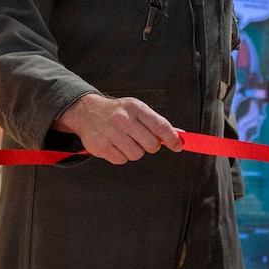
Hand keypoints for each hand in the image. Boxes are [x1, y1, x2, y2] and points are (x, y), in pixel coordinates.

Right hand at [54, 94, 181, 162]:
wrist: (87, 112)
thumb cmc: (118, 112)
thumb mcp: (138, 110)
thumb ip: (158, 123)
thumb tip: (181, 136)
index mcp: (135, 108)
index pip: (160, 125)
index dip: (172, 138)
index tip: (178, 146)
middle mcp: (122, 119)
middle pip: (151, 144)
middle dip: (151, 146)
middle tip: (142, 140)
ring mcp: (110, 132)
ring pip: (136, 155)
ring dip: (135, 151)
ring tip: (126, 141)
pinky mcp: (100, 146)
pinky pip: (121, 160)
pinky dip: (121, 156)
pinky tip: (115, 145)